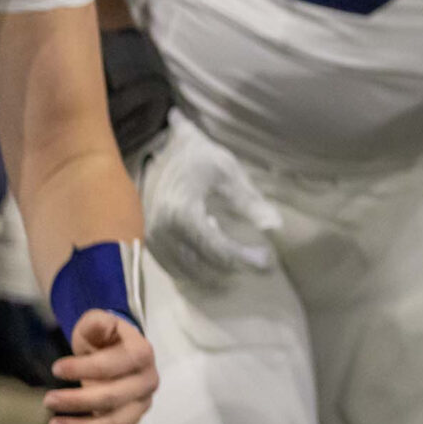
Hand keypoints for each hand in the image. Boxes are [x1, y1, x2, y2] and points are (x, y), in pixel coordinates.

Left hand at [45, 309, 158, 423]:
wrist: (119, 356)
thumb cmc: (105, 340)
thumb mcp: (99, 323)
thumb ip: (97, 322)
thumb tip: (97, 325)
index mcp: (142, 355)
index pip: (113, 366)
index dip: (83, 369)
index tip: (55, 368)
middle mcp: (147, 383)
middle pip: (112, 399)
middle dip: (77, 401)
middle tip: (47, 400)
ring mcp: (140, 407)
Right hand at [140, 115, 280, 285]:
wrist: (159, 149)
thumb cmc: (197, 158)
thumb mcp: (227, 171)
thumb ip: (249, 201)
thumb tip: (275, 226)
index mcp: (181, 213)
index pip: (216, 249)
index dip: (244, 259)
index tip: (268, 263)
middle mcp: (162, 231)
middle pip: (201, 266)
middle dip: (233, 269)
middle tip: (261, 264)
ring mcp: (151, 238)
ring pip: (185, 272)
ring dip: (214, 274)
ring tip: (240, 262)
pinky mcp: (147, 241)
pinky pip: (172, 267)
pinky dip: (194, 269)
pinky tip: (213, 257)